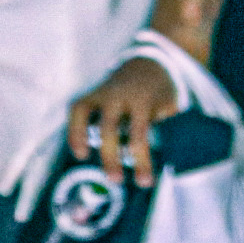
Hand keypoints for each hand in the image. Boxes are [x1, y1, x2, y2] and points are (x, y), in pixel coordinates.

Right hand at [67, 54, 178, 187]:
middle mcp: (120, 94)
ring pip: (84, 111)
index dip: (141, 160)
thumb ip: (164, 131)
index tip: (144, 182)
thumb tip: (162, 168)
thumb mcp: (170, 109)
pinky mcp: (94, 92)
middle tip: (116, 180)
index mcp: (143, 100)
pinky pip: (77, 108)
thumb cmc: (162, 93)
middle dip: (110, 155)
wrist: (155, 61)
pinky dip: (73, 127)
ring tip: (82, 157)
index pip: (139, 133)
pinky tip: (77, 147)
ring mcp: (104, 91)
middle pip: (109, 127)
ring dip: (80, 136)